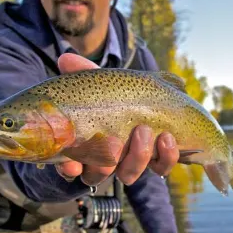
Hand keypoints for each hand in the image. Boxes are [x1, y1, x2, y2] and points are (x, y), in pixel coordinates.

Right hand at [54, 53, 179, 185]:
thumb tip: (65, 59)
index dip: (69, 168)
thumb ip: (84, 73)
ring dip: (136, 156)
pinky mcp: (157, 161)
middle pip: (97, 174)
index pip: (69, 165)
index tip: (71, 164)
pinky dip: (165, 156)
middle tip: (114, 142)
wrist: (151, 103)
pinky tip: (167, 138)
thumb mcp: (100, 83)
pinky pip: (161, 168)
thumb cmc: (114, 97)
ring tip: (142, 131)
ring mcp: (131, 163)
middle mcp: (104, 161)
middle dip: (105, 162)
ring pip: (128, 174)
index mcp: (84, 145)